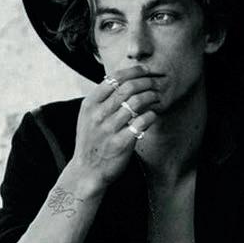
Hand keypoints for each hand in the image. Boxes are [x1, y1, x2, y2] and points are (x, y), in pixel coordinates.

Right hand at [72, 64, 159, 187]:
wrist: (87, 171)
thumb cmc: (91, 142)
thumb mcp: (87, 117)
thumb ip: (101, 100)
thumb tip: (121, 80)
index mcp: (90, 104)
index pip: (114, 78)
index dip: (133, 71)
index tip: (145, 70)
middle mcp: (98, 115)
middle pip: (128, 88)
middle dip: (146, 82)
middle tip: (155, 83)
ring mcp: (109, 130)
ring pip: (136, 103)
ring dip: (151, 97)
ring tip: (157, 97)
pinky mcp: (121, 144)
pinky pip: (142, 123)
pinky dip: (151, 116)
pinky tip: (153, 116)